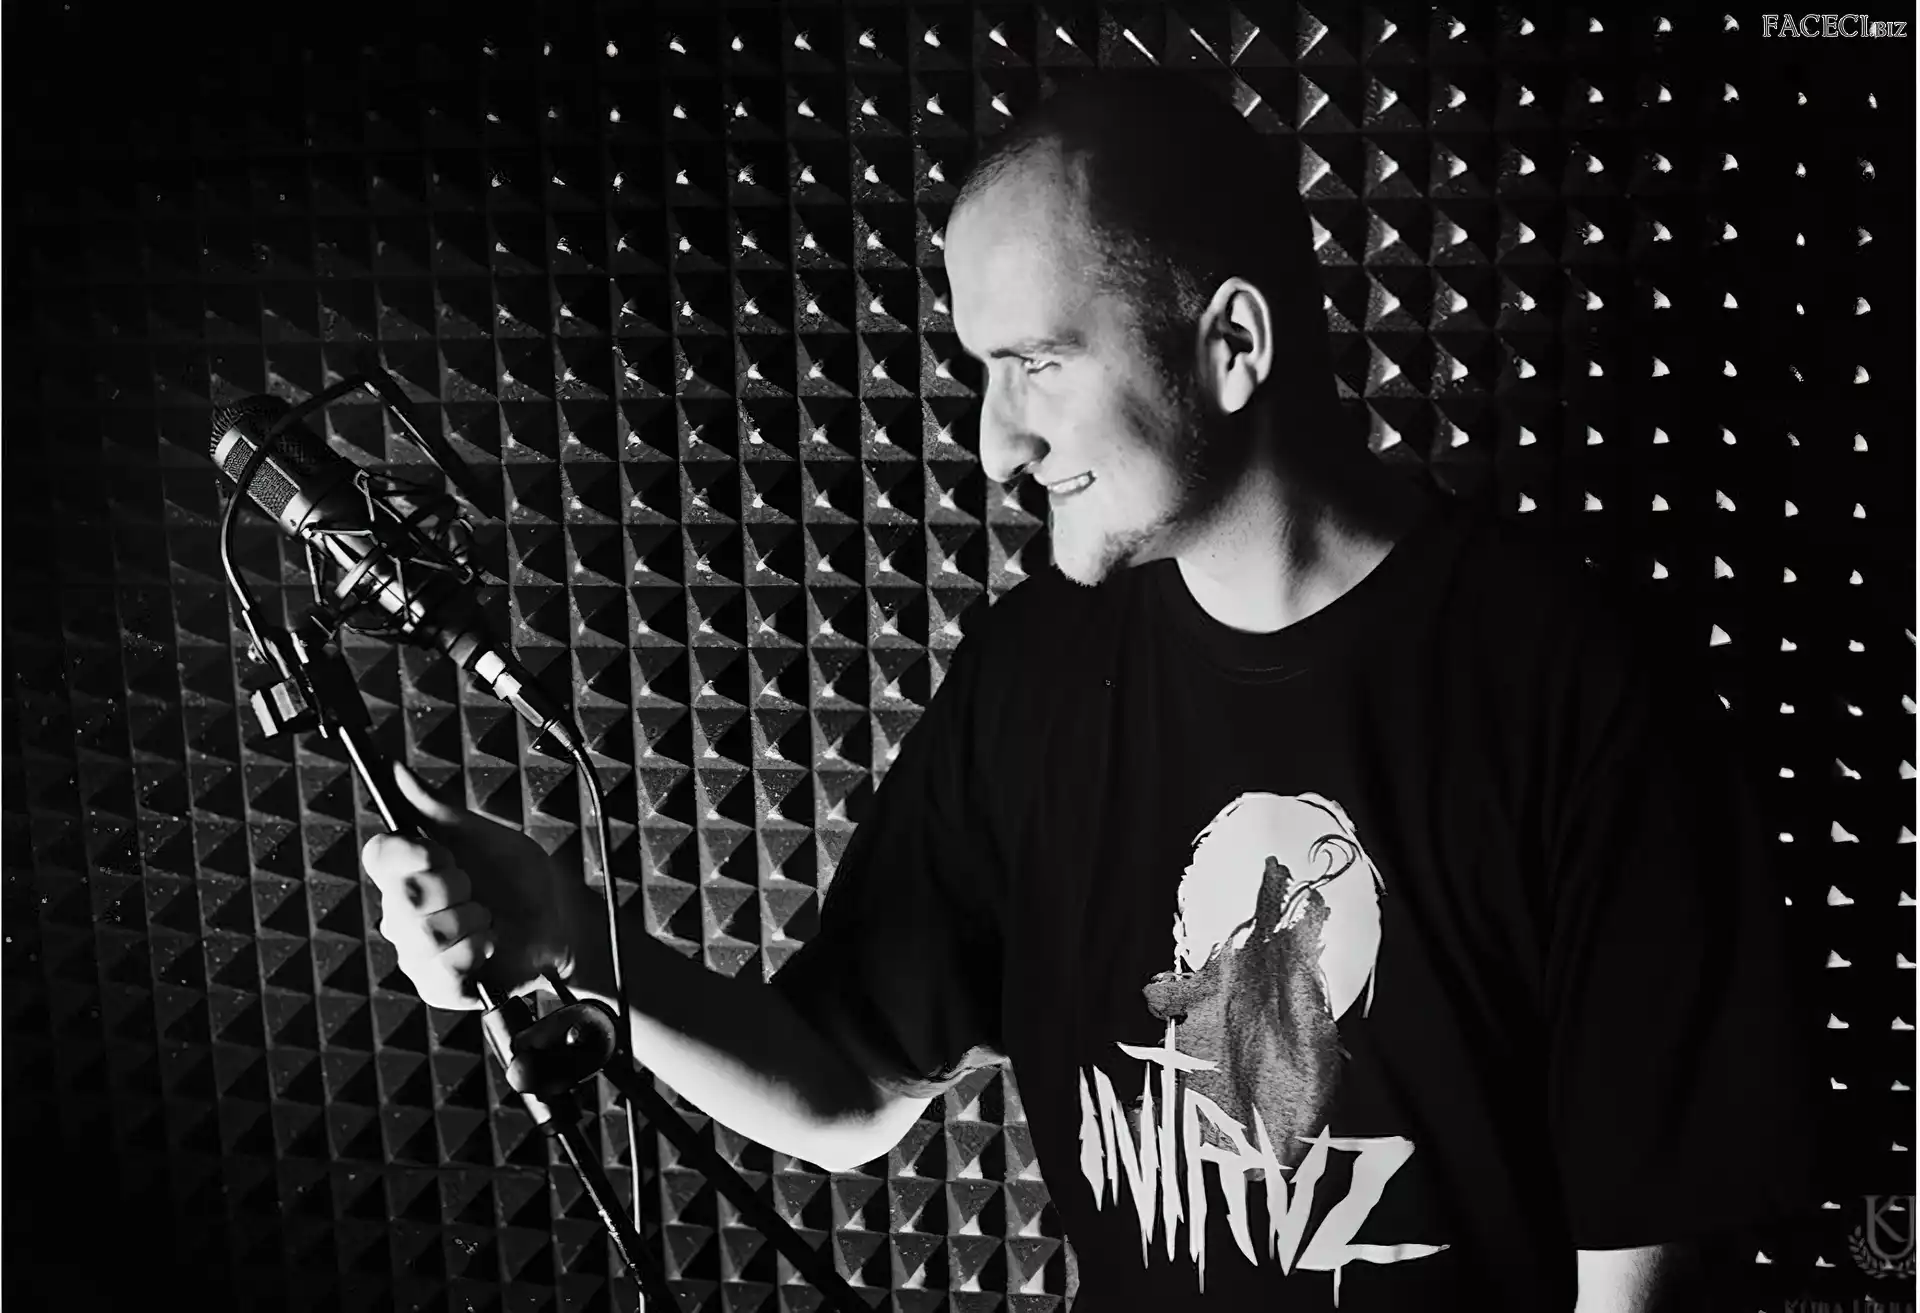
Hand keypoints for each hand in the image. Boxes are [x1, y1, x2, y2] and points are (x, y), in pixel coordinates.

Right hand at [361, 763, 582, 1010]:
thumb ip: (437, 807)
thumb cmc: (519, 878)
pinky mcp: (437, 987)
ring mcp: (417, 952)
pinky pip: (443, 971)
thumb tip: (397, 769)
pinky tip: (488, 945)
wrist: (559, 921)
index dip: (412, 852)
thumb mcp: (484, 836)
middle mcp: (403, 913)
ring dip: (471, 922)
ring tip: (486, 919)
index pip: (379, 855)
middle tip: (476, 889)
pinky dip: (476, 952)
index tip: (444, 853)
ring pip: (425, 936)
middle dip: (456, 887)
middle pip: (405, 896)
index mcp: (409, 872)